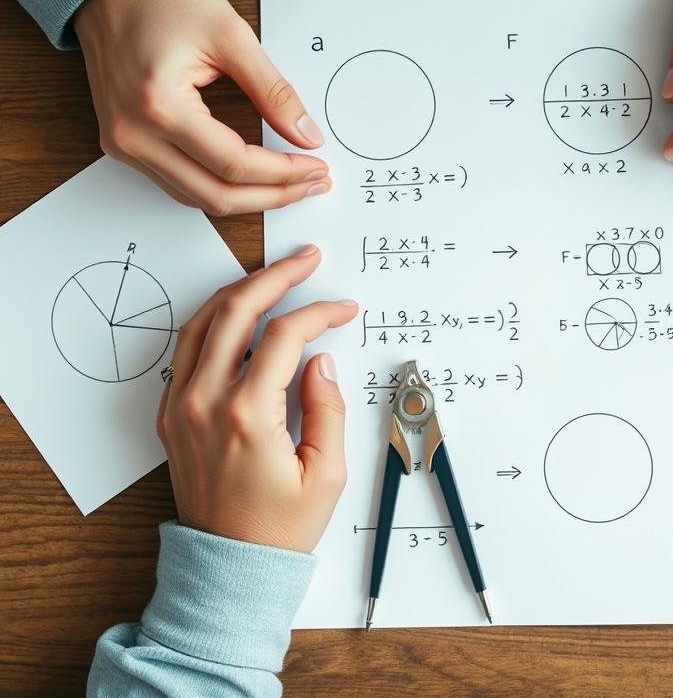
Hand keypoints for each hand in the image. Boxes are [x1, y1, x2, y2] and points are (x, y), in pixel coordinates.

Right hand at [74, 0, 330, 215]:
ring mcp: (124, 145)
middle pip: (218, 194)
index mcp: (158, 105)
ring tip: (292, 185)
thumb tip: (308, 136)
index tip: (318, 167)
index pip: (235, 164)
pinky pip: (180, 185)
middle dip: (274, 195)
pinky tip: (255, 180)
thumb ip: (274, 92)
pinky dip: (221, 187)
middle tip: (314, 184)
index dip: (284, 173)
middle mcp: (133, 135)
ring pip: (198, 199)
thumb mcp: (231, 36)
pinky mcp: (124, 146)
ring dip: (250, 199)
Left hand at [157, 245, 356, 551]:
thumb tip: (321, 360)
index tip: (345, 309)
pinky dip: (212, 319)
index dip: (320, 313)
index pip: (285, 336)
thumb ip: (326, 408)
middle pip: (236, 311)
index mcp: (247, 415)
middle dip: (276, 276)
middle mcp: (205, 402)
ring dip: (239, 290)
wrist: (227, 567)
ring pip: (202, 321)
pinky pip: (186, 349)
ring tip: (273, 274)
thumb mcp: (327, 474)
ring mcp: (181, 406)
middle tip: (306, 260)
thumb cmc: (278, 529)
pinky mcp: (171, 415)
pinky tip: (237, 311)